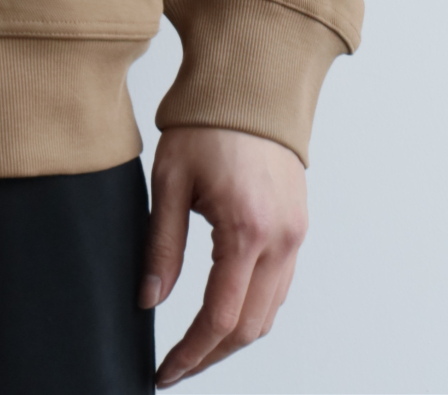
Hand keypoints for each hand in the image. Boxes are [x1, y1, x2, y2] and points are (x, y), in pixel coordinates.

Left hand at [140, 126, 306, 387]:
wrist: (250, 81)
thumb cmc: (207, 122)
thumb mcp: (169, 181)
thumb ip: (161, 246)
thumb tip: (149, 300)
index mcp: (247, 229)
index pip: (220, 317)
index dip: (191, 354)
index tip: (165, 372)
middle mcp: (281, 238)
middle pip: (251, 327)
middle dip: (212, 356)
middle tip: (176, 368)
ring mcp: (295, 233)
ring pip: (270, 312)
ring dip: (234, 337)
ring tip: (195, 346)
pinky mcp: (298, 225)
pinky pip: (280, 286)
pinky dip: (254, 309)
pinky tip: (224, 310)